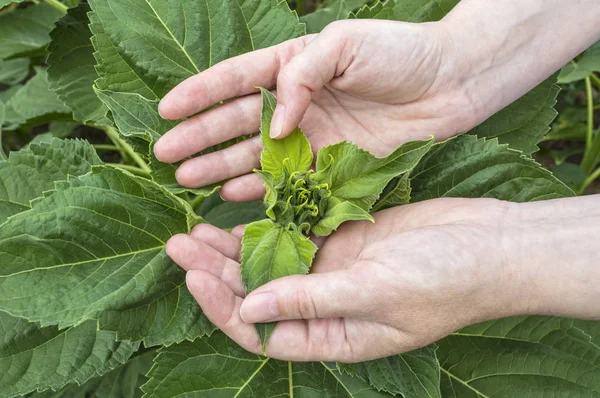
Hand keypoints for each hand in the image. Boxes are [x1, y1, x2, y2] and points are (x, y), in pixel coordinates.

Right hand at [154, 20, 478, 200]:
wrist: (451, 82)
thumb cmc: (401, 52)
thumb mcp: (344, 44)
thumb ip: (301, 77)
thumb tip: (274, 123)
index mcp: (292, 65)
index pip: (234, 80)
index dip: (198, 95)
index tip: (165, 111)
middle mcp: (295, 102)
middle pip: (236, 122)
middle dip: (200, 138)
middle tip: (166, 156)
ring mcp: (312, 135)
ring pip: (255, 154)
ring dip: (220, 166)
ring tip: (188, 179)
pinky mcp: (331, 163)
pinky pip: (289, 179)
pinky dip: (261, 187)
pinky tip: (233, 195)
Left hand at [166, 198, 522, 361]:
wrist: (489, 246)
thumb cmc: (443, 282)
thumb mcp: (375, 295)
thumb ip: (311, 302)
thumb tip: (249, 308)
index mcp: (331, 337)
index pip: (260, 331)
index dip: (223, 306)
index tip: (195, 274)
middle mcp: (325, 308)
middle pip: (256, 294)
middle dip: (215, 272)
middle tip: (177, 243)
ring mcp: (332, 271)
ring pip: (269, 263)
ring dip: (233, 248)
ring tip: (194, 229)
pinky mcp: (342, 240)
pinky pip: (294, 234)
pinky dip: (268, 225)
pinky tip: (241, 211)